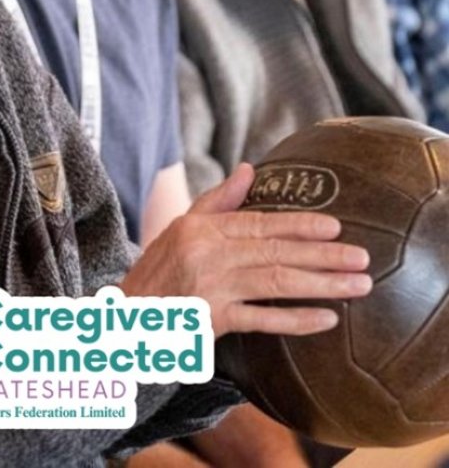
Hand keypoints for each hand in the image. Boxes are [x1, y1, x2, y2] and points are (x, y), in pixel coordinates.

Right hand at [119, 163, 371, 337]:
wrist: (127, 313)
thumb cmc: (159, 268)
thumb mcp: (183, 226)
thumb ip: (218, 200)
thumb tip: (249, 169)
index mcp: (201, 228)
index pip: (259, 223)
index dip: (299, 225)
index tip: (335, 227)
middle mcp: (208, 254)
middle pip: (274, 252)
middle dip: (323, 255)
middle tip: (362, 258)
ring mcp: (211, 287)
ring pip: (275, 283)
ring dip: (321, 284)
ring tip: (356, 285)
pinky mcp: (214, 320)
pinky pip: (262, 319)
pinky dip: (295, 320)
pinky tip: (326, 319)